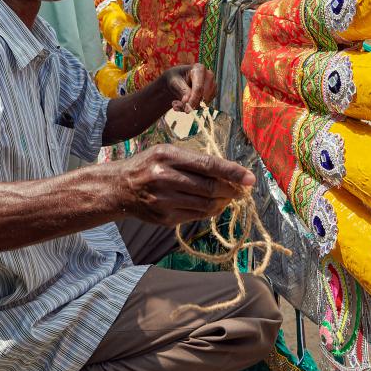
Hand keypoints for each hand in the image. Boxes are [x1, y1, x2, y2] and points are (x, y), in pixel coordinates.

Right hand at [114, 144, 254, 226]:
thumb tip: (228, 172)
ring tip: (229, 197)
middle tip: (241, 189)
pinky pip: (196, 216)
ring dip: (223, 202)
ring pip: (206, 205)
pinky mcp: (165, 219)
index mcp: (167, 156)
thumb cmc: (149, 165)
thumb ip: (194, 160)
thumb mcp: (167, 152)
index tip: (250, 178)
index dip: (232, 172)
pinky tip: (213, 204)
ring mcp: (164, 201)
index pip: (207, 165)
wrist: (120, 188)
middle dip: (231, 190)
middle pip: (209, 188)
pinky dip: (210, 211)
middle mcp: (164, 178)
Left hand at [165, 63, 215, 112]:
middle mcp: (209, 76)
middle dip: (190, 104)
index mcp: (199, 69)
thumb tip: (187, 101)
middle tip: (176, 106)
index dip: (193, 100)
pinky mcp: (212, 94)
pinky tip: (184, 103)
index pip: (199, 88)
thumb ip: (182, 90)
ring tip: (177, 104)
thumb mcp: (174, 82)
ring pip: (204, 103)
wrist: (178, 80)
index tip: (187, 110)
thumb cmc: (175, 78)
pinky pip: (204, 105)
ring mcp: (212, 85)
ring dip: (190, 106)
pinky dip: (193, 107)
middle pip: (203, 96)